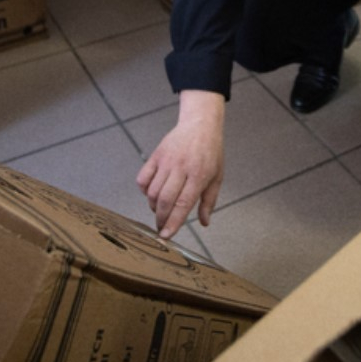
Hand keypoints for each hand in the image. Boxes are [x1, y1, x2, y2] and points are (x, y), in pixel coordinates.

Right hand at [136, 89, 224, 237]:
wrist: (200, 125)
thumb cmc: (211, 153)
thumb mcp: (217, 177)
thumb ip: (209, 201)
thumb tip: (204, 223)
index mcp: (199, 175)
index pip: (183, 204)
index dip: (173, 222)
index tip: (166, 236)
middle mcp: (181, 168)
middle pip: (164, 200)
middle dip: (160, 219)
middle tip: (161, 228)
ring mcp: (167, 161)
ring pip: (152, 191)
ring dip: (153, 206)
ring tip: (160, 209)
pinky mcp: (156, 155)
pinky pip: (143, 178)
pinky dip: (144, 191)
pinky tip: (152, 193)